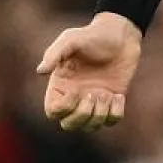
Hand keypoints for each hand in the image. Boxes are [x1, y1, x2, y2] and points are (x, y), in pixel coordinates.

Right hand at [37, 11, 142, 131]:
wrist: (121, 35)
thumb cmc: (93, 35)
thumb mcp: (72, 39)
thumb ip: (54, 53)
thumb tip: (40, 71)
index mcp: (61, 85)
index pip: (53, 112)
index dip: (63, 108)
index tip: (76, 90)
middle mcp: (75, 97)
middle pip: (69, 125)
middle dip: (82, 115)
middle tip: (94, 94)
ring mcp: (94, 101)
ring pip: (90, 126)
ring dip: (100, 114)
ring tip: (107, 94)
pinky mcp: (112, 101)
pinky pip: (111, 121)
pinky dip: (115, 113)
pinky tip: (118, 95)